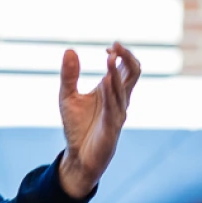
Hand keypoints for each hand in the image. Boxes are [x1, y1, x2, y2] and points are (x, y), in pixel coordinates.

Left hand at [57, 42, 140, 198]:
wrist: (79, 156)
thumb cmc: (78, 126)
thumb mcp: (68, 97)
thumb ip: (69, 75)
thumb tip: (70, 50)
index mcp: (113, 91)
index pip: (127, 67)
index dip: (121, 54)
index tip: (108, 47)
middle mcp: (120, 100)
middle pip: (133, 73)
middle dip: (126, 57)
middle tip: (115, 46)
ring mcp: (118, 113)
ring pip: (123, 88)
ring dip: (116, 72)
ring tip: (110, 57)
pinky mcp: (111, 127)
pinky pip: (114, 108)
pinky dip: (110, 93)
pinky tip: (106, 80)